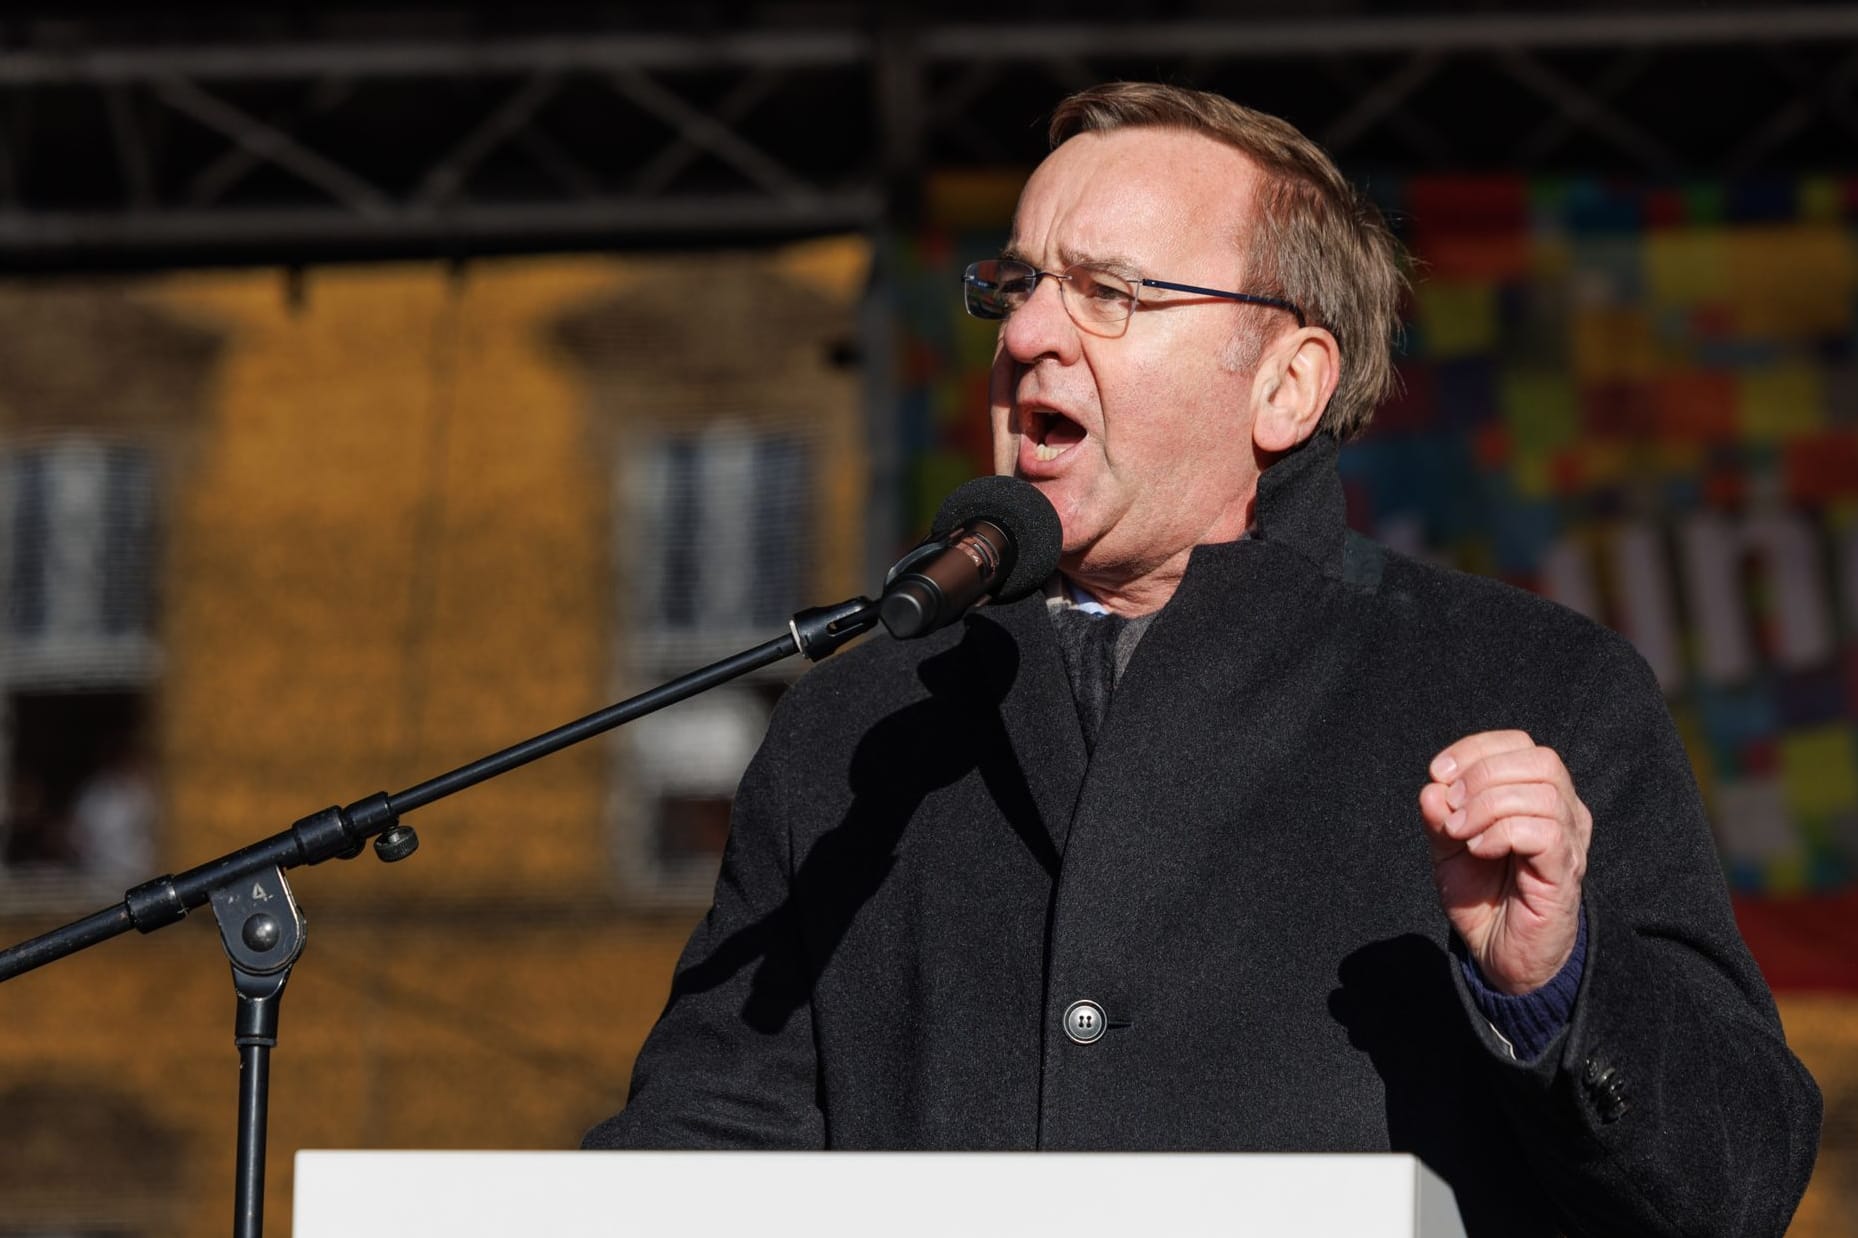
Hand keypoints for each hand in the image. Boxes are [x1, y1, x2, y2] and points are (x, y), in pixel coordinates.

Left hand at [1418, 731, 1591, 994]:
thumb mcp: (1448, 850)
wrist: (1500, 955)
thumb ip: (1439, 817)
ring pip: (1542, 792)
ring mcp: (1570, 841)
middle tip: (1452, 809)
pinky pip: (1545, 831)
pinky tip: (1479, 850)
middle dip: (1483, 773)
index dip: (1475, 749)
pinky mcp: (1565, 871)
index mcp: (1537, 796)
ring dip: (1488, 805)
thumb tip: (1433, 787)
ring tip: (1462, 834)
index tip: (1438, 774)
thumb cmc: (1482, 897)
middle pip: (1539, 759)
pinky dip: (1501, 832)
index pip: (1519, 744)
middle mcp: (1563, 811)